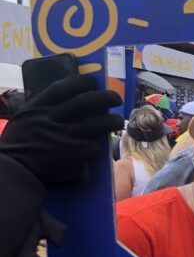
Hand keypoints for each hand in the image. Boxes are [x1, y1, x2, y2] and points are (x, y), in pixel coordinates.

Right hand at [0, 73, 122, 186]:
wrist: (14, 175)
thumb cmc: (15, 149)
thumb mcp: (22, 122)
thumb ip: (41, 113)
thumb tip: (63, 104)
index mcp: (36, 109)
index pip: (62, 88)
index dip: (81, 82)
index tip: (93, 82)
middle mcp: (51, 119)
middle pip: (84, 102)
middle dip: (104, 97)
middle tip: (116, 98)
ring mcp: (63, 137)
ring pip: (96, 124)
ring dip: (111, 121)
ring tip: (117, 121)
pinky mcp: (73, 155)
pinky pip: (91, 147)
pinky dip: (96, 147)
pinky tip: (98, 148)